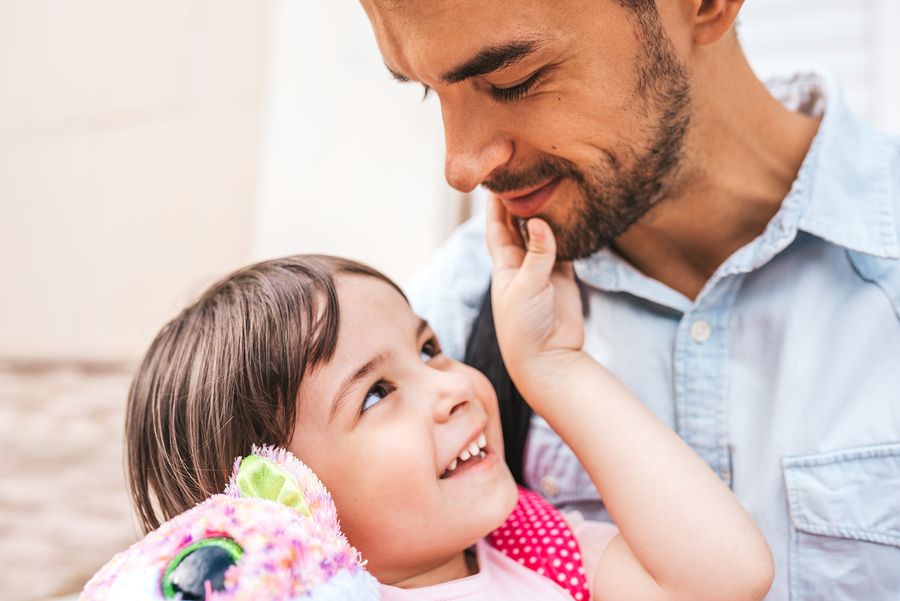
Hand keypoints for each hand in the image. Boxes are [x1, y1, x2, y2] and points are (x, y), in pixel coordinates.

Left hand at [485, 196, 584, 394]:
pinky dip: (566, 233)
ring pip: (543, 235)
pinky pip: (564, 249)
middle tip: (528, 174)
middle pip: (519, 226)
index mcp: (503, 266)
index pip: (496, 227)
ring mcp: (542, 271)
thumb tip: (540, 221)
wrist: (547, 359)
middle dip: (521, 202)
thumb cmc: (525, 327)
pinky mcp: (563, 279)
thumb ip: (537, 254)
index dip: (496, 204)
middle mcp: (520, 265)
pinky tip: (570, 213)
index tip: (497, 178)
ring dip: (545, 214)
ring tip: (551, 186)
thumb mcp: (526, 288)